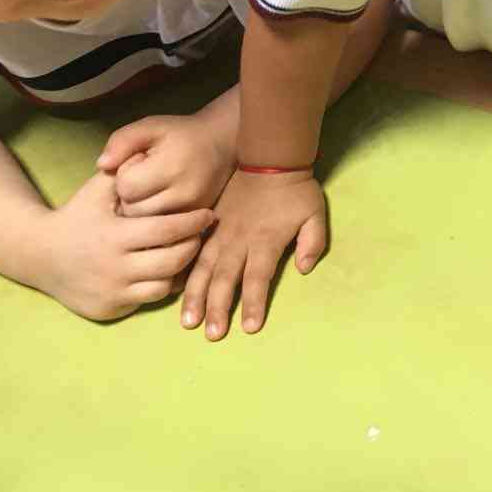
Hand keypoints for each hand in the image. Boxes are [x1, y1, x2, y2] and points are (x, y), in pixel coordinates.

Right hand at [37, 172, 214, 320]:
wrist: (39, 255)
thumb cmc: (76, 216)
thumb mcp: (96, 191)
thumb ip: (124, 173)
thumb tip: (149, 154)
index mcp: (114, 236)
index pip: (167, 231)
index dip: (193, 223)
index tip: (208, 214)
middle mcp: (114, 269)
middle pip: (172, 262)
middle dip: (193, 246)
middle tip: (200, 234)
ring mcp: (111, 293)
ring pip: (164, 286)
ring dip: (179, 269)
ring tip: (185, 250)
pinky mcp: (109, 310)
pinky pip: (147, 301)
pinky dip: (160, 286)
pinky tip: (165, 269)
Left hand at [97, 100, 237, 216]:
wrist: (221, 143)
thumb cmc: (181, 134)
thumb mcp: (150, 126)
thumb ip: (122, 141)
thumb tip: (102, 165)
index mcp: (172, 167)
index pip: (127, 187)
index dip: (124, 176)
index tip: (136, 164)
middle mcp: (185, 193)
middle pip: (134, 210)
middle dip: (130, 197)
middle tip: (141, 180)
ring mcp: (192, 211)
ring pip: (146, 224)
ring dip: (141, 211)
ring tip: (150, 193)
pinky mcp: (197, 223)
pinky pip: (164, 232)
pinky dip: (156, 220)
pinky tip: (159, 205)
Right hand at [181, 169, 325, 339]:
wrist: (270, 157)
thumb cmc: (296, 190)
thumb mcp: (315, 213)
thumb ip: (313, 242)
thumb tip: (303, 269)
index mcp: (266, 241)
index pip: (258, 278)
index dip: (254, 304)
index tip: (249, 328)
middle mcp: (239, 241)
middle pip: (226, 280)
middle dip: (219, 309)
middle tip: (212, 335)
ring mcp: (221, 233)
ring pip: (204, 269)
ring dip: (196, 297)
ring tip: (188, 322)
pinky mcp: (209, 226)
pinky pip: (194, 251)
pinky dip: (185, 271)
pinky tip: (175, 288)